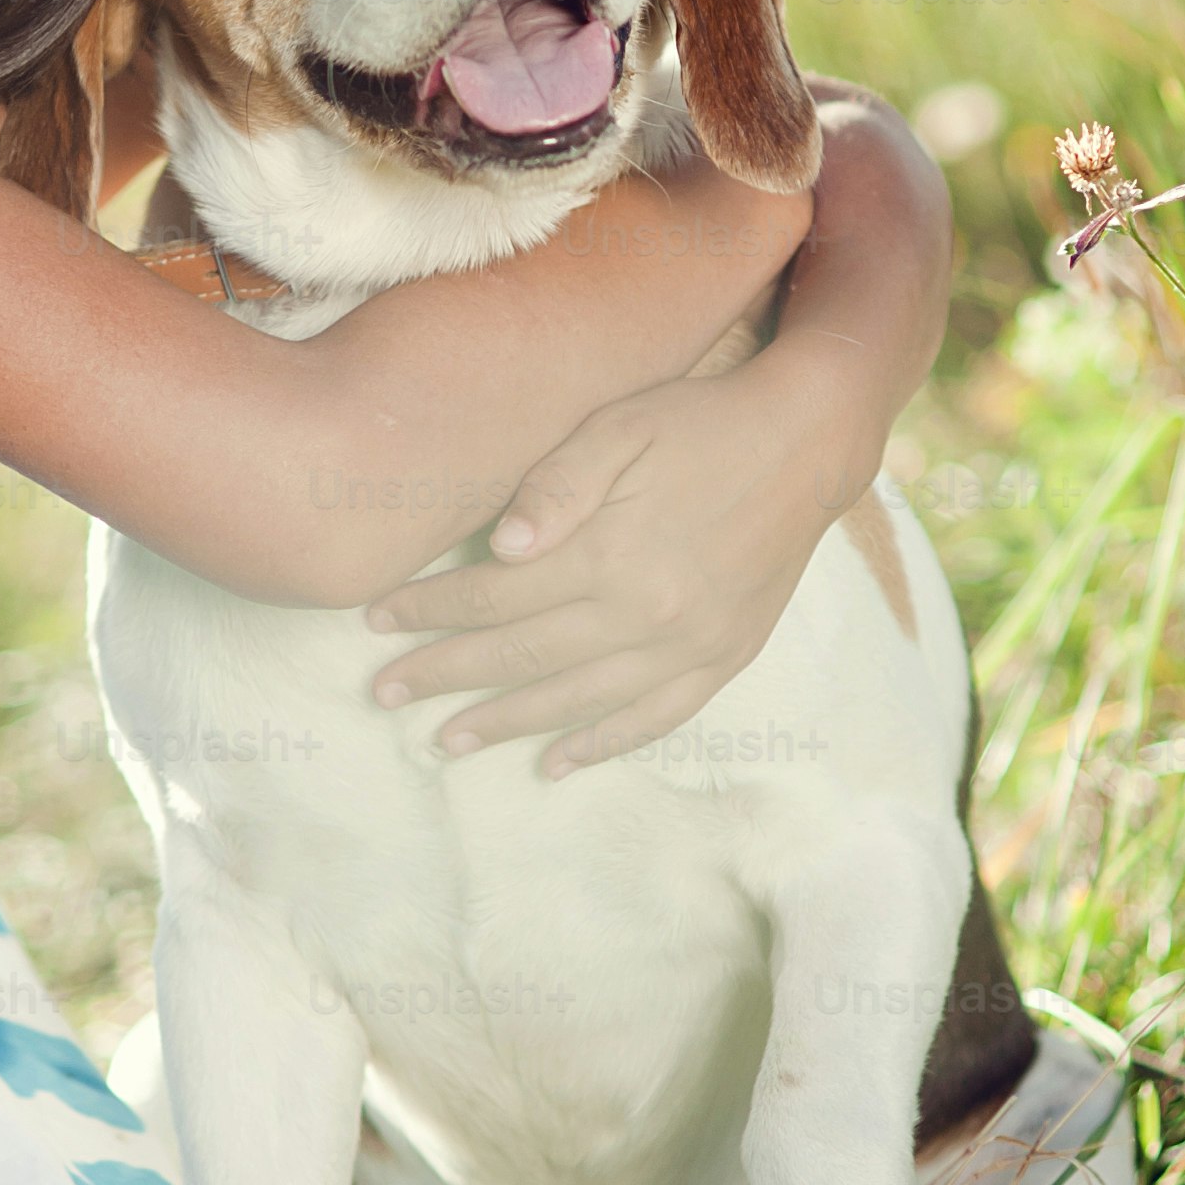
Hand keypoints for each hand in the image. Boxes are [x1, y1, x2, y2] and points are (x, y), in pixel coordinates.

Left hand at [361, 341, 867, 774]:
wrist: (808, 442)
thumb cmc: (699, 422)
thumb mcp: (618, 426)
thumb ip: (556, 486)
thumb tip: (500, 547)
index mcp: (609, 553)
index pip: (494, 597)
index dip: (430, 610)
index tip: (376, 619)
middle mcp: (646, 613)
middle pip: (521, 657)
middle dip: (443, 675)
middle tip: (384, 694)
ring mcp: (689, 645)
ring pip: (577, 701)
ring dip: (505, 723)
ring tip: (446, 740)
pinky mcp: (723, 658)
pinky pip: (652, 719)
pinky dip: (601, 745)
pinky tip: (556, 762)